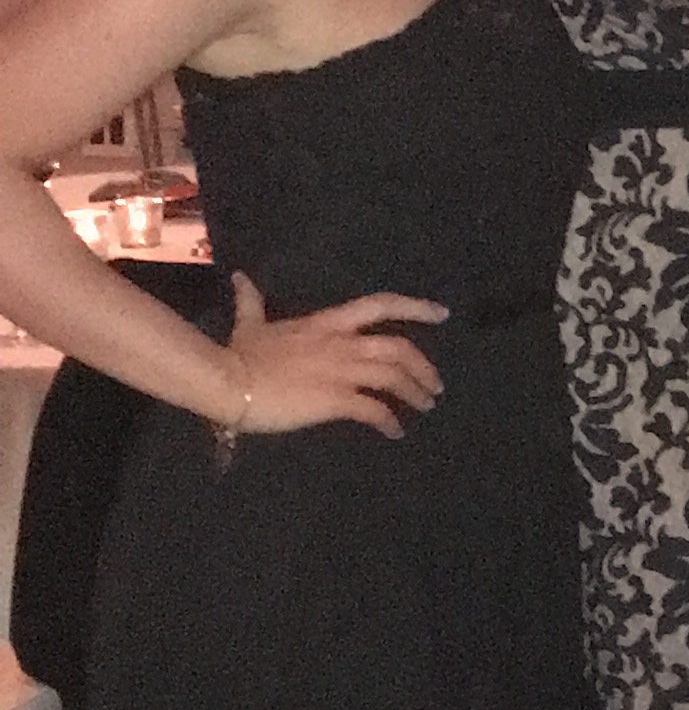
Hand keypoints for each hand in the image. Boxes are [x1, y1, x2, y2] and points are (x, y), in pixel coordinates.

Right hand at [222, 272, 449, 439]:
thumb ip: (251, 301)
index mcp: (327, 323)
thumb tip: (239, 277)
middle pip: (399, 347)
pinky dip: (390, 421)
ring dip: (415, 392)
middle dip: (423, 366)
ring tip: (425, 406)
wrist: (226, 382)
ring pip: (394, 377)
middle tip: (436, 384)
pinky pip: (374, 410)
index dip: (416, 307)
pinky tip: (395, 432)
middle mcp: (342, 343)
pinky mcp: (335, 399)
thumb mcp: (249, 323)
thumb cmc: (238, 355)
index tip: (442, 314)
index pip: (381, 305)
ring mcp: (341, 371)